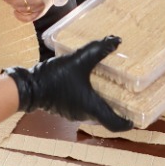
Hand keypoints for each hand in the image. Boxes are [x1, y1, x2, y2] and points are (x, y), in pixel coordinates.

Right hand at [5, 36, 131, 131]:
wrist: (29, 86)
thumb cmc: (55, 77)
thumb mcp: (78, 60)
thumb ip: (97, 50)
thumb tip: (116, 40)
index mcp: (92, 108)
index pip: (115, 125)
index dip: (127, 123)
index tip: (136, 118)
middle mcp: (84, 114)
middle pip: (106, 118)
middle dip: (118, 109)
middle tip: (128, 97)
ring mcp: (73, 113)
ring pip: (94, 112)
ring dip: (103, 103)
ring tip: (111, 88)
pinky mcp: (65, 108)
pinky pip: (83, 107)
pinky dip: (91, 99)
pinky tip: (90, 85)